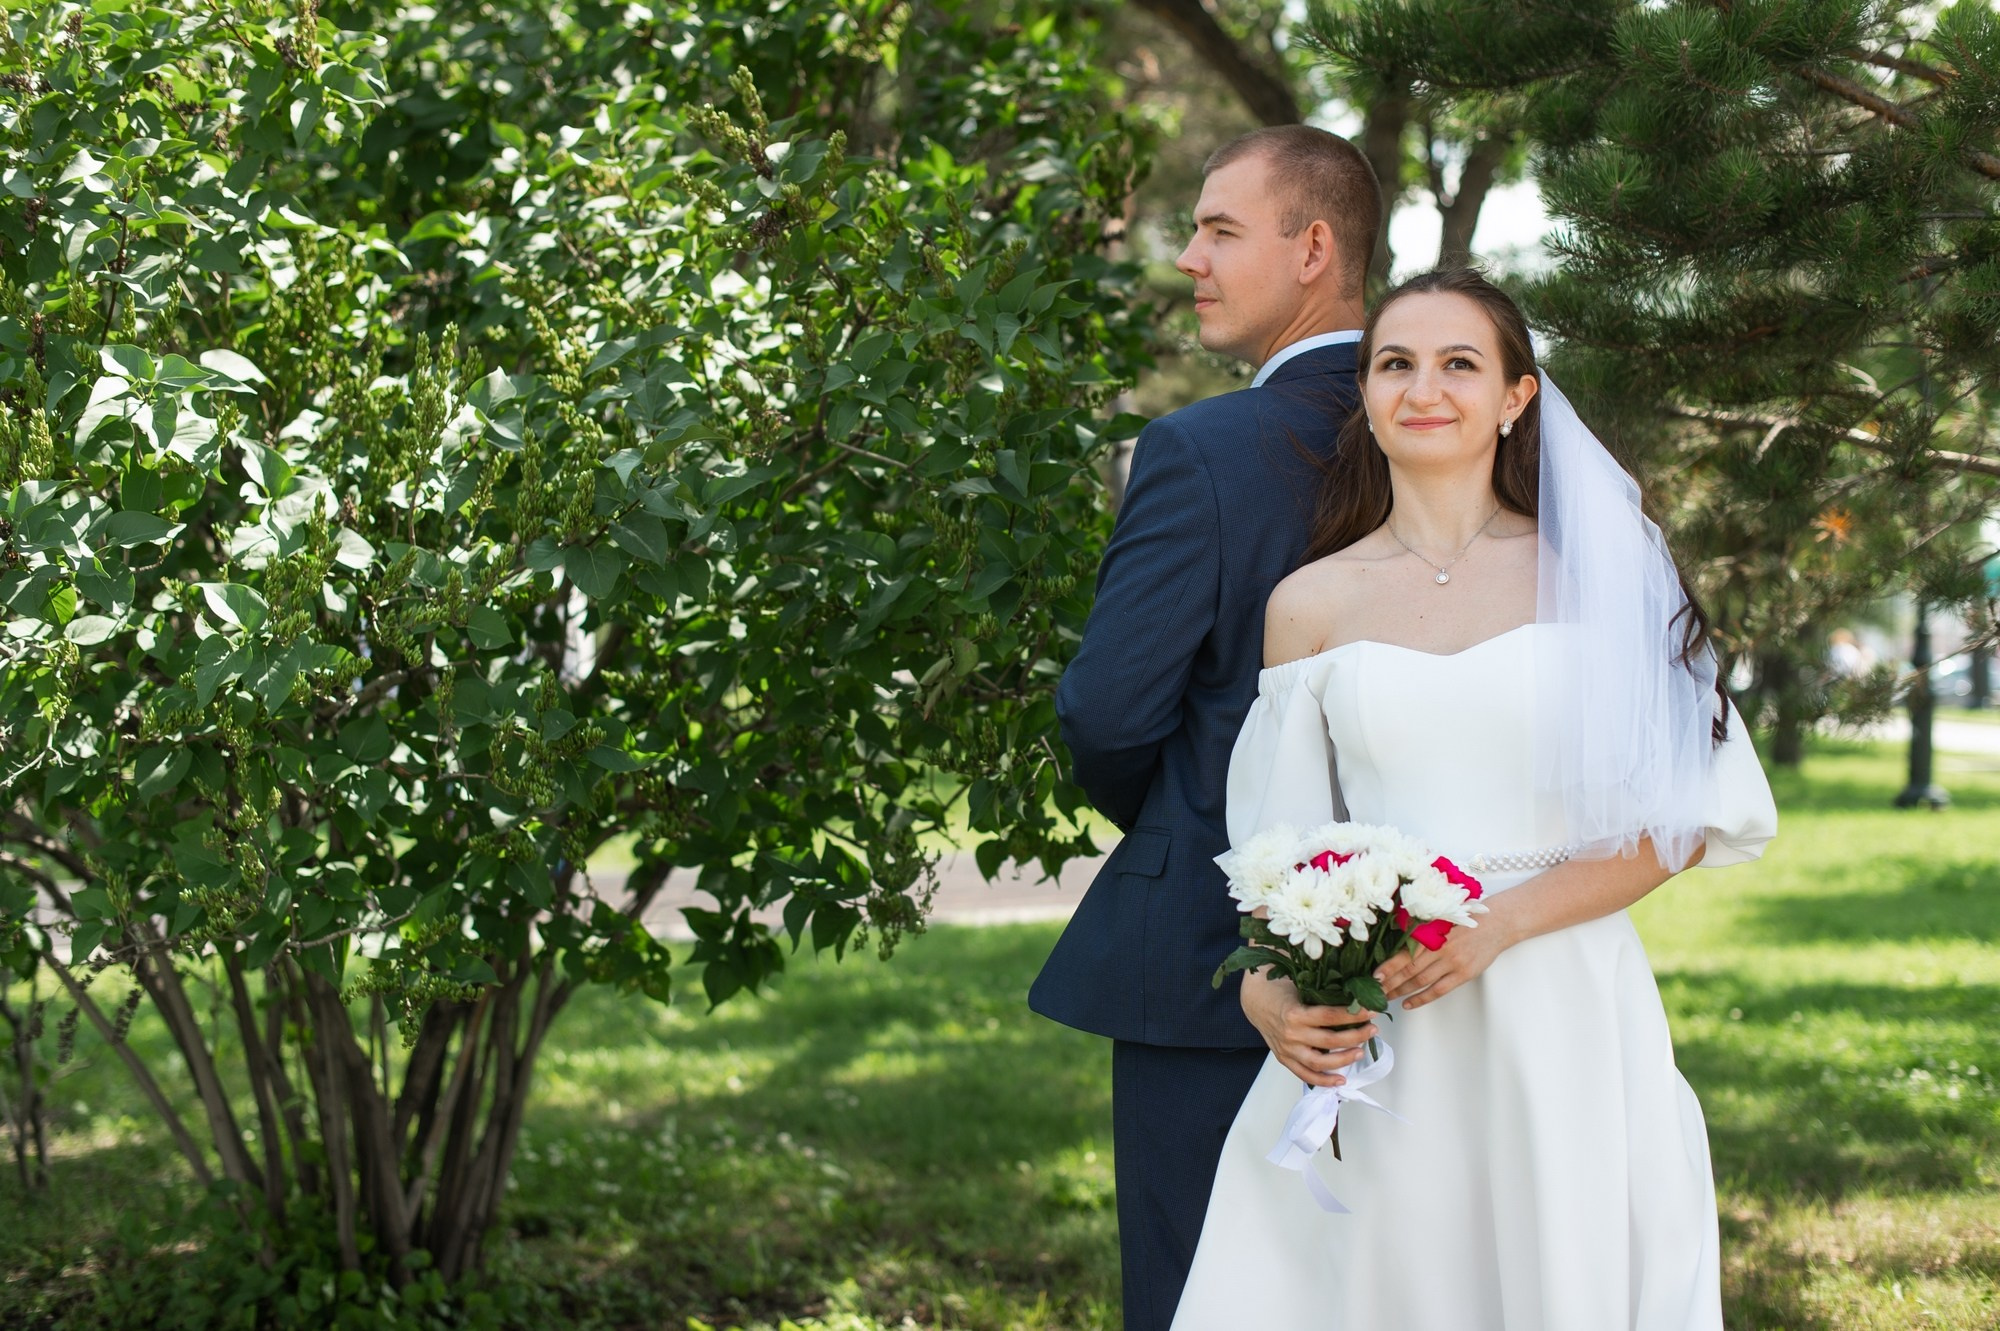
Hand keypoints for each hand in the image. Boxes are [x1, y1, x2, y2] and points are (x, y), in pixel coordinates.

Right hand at [1239, 969, 1379, 1088]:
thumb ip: (1322, 990)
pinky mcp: (1284, 1059)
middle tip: (1372, 1029)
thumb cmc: (1279, 988)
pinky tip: (1341, 1080)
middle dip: (1356, 1036)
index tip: (1371, 1011)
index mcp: (1295, 1013)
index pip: (1330, 1017)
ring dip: (1344, 1060)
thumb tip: (1353, 991)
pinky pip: (1305, 1074)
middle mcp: (1291, 1034)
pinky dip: (1323, 1081)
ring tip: (1361, 1052)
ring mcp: (1287, 1049)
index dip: (1353, 1015)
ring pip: (1320, 1062)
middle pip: (1330, 1041)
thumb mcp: (1299, 983)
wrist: (1255, 1000)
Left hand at [1375, 899, 1518, 1009]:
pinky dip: (1421, 998)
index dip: (1388, 966)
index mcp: (1432, 933)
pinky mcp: (1463, 974)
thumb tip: (1395, 946)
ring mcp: (1452, 962)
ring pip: (1421, 981)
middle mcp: (1440, 948)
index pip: (1404, 953)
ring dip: (1401, 991)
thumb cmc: (1465, 920)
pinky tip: (1408, 1004)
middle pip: (1409, 970)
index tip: (1374, 976)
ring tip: (1386, 998)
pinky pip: (1438, 990)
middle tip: (1374, 992)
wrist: (1496, 924)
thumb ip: (1421, 933)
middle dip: (1390, 982)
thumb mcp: (1441, 920)